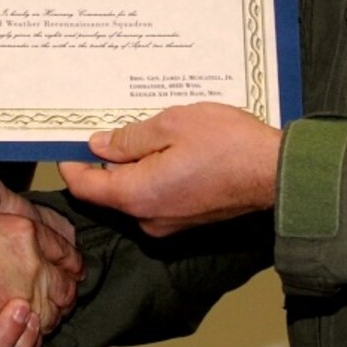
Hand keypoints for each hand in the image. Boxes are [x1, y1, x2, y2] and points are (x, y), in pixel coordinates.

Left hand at [59, 103, 281, 237]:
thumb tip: (100, 145)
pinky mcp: (188, 219)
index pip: (86, 187)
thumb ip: (130, 138)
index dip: (72, 164)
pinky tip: (171, 148)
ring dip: (135, 165)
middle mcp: (149, 217)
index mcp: (138, 195)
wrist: (278, 172)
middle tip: (111, 125)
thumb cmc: (229, 145)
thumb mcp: (172, 124)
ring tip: (149, 131)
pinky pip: (158, 196)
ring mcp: (170, 223)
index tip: (68, 142)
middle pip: (110, 191)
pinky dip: (155, 174)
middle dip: (106, 160)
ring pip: (136, 192)